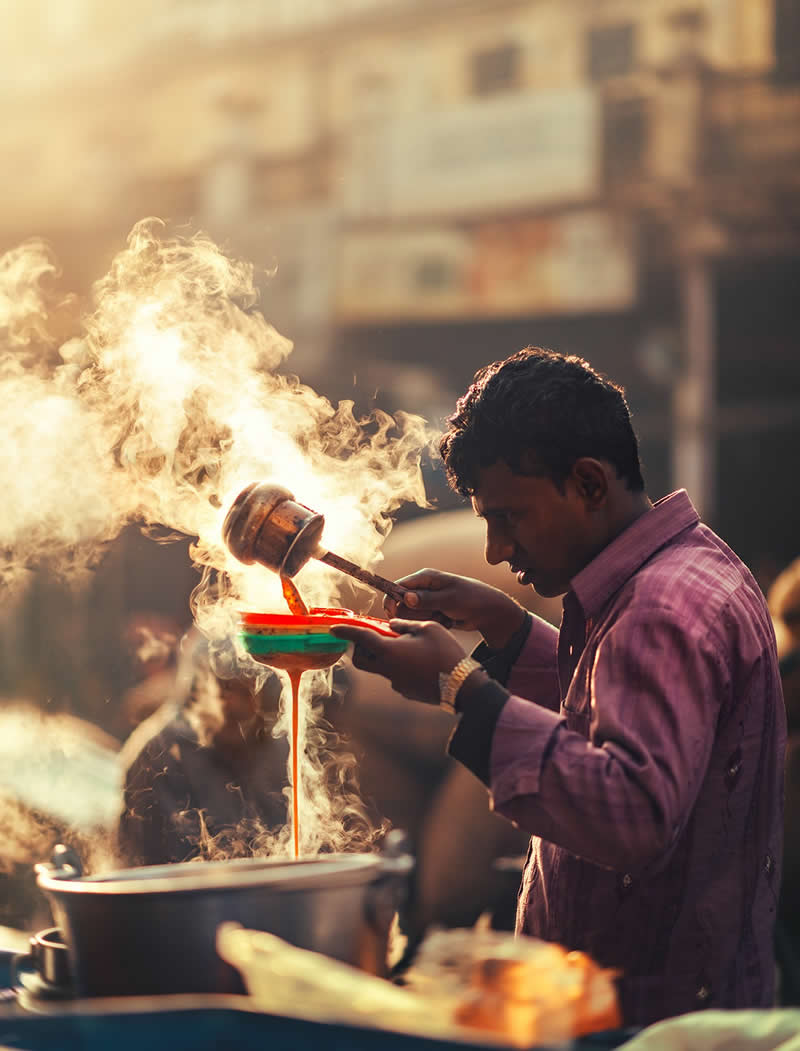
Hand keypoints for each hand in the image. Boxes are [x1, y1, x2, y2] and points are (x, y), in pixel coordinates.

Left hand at [329, 619, 467, 704]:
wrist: (462, 686)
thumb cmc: (445, 653)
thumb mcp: (428, 628)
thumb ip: (405, 625)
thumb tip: (392, 628)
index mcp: (389, 651)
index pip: (360, 638)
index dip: (345, 631)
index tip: (334, 628)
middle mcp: (387, 669)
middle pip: (361, 660)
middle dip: (361, 648)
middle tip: (373, 636)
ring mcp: (396, 683)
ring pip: (380, 667)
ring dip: (385, 656)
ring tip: (407, 646)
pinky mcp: (406, 692)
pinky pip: (396, 675)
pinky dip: (399, 666)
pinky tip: (419, 661)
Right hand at [385, 569, 525, 650]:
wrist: (488, 611)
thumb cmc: (471, 599)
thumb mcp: (450, 599)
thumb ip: (427, 599)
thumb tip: (405, 598)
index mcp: (425, 577)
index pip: (398, 586)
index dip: (392, 600)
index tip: (393, 615)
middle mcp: (423, 587)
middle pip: (402, 604)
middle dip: (415, 614)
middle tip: (435, 614)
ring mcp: (427, 600)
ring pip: (412, 615)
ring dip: (426, 619)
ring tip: (444, 615)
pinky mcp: (432, 611)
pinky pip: (423, 621)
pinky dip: (433, 623)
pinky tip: (447, 620)